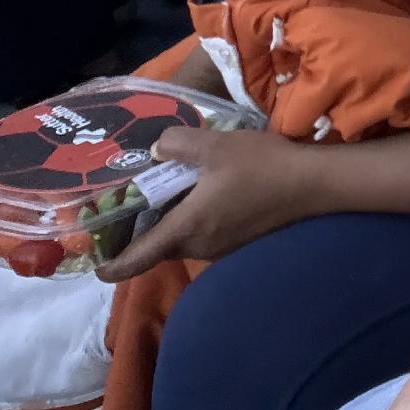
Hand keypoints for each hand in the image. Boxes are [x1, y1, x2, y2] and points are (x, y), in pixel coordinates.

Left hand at [94, 126, 323, 281]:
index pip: (136, 259)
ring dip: (172, 222)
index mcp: (185, 229)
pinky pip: (205, 235)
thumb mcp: (214, 145)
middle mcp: (199, 246)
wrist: (314, 183)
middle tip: (134, 202)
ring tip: (170, 191)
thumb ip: (177, 144)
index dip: (111, 265)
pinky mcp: (240, 241)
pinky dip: (196, 220)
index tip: (95, 264)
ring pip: (183, 239)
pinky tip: (207, 193)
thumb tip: (158, 150)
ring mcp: (222, 248)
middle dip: (142, 230)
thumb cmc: (261, 166)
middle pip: (158, 246)